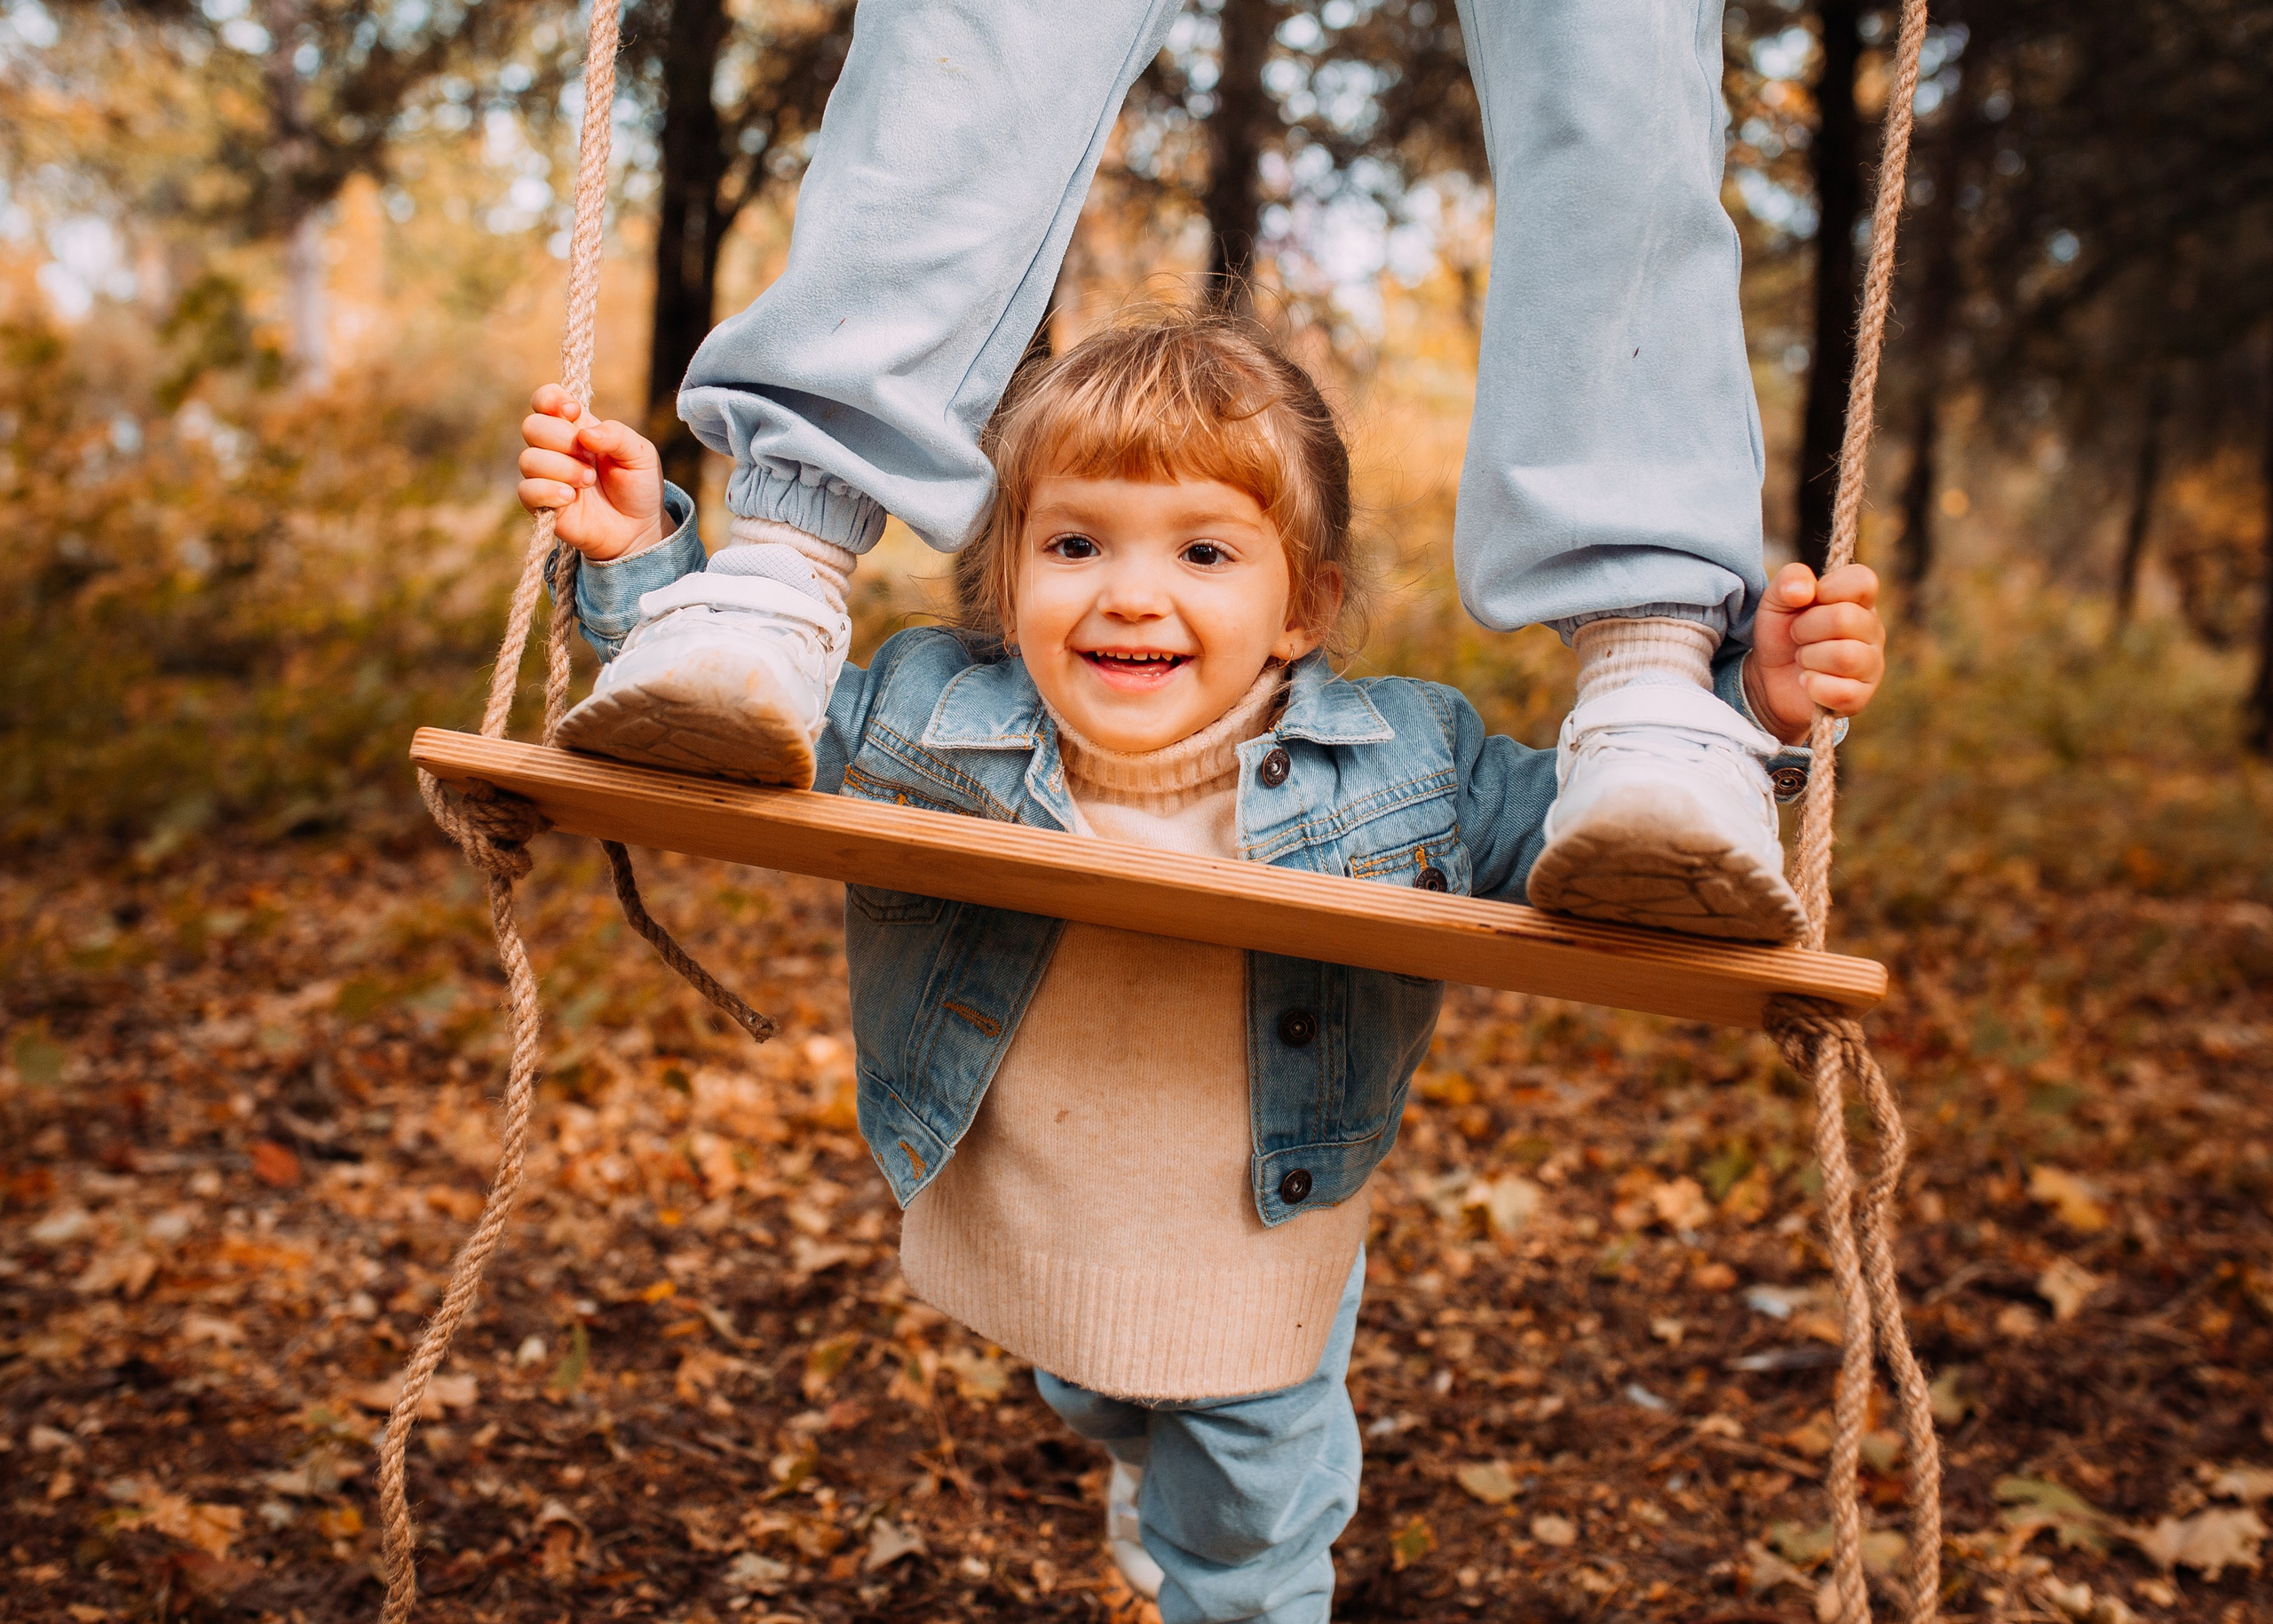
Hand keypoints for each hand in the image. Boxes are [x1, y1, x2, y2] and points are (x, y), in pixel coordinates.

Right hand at [517, 385, 665, 561]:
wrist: (639, 528)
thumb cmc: (638, 486)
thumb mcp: (640, 454)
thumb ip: (616, 435)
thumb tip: (584, 434)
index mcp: (577, 428)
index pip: (545, 400)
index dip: (550, 399)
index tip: (573, 412)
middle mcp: (556, 449)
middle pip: (532, 426)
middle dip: (561, 439)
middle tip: (589, 457)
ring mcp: (546, 476)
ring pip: (528, 459)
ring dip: (562, 468)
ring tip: (589, 481)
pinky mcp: (542, 504)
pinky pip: (526, 491)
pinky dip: (549, 491)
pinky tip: (571, 497)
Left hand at [1742, 562, 1886, 744]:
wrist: (1768, 680)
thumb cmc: (1781, 633)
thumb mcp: (1776, 599)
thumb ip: (1790, 580)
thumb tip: (1804, 590)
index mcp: (1859, 600)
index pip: (1864, 581)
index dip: (1830, 588)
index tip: (1807, 601)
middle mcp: (1872, 630)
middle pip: (1845, 619)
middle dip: (1805, 628)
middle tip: (1797, 635)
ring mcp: (1871, 665)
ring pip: (1845, 657)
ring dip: (1809, 658)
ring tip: (1803, 659)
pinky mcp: (1861, 697)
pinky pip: (1842, 692)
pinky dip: (1813, 687)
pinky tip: (1806, 682)